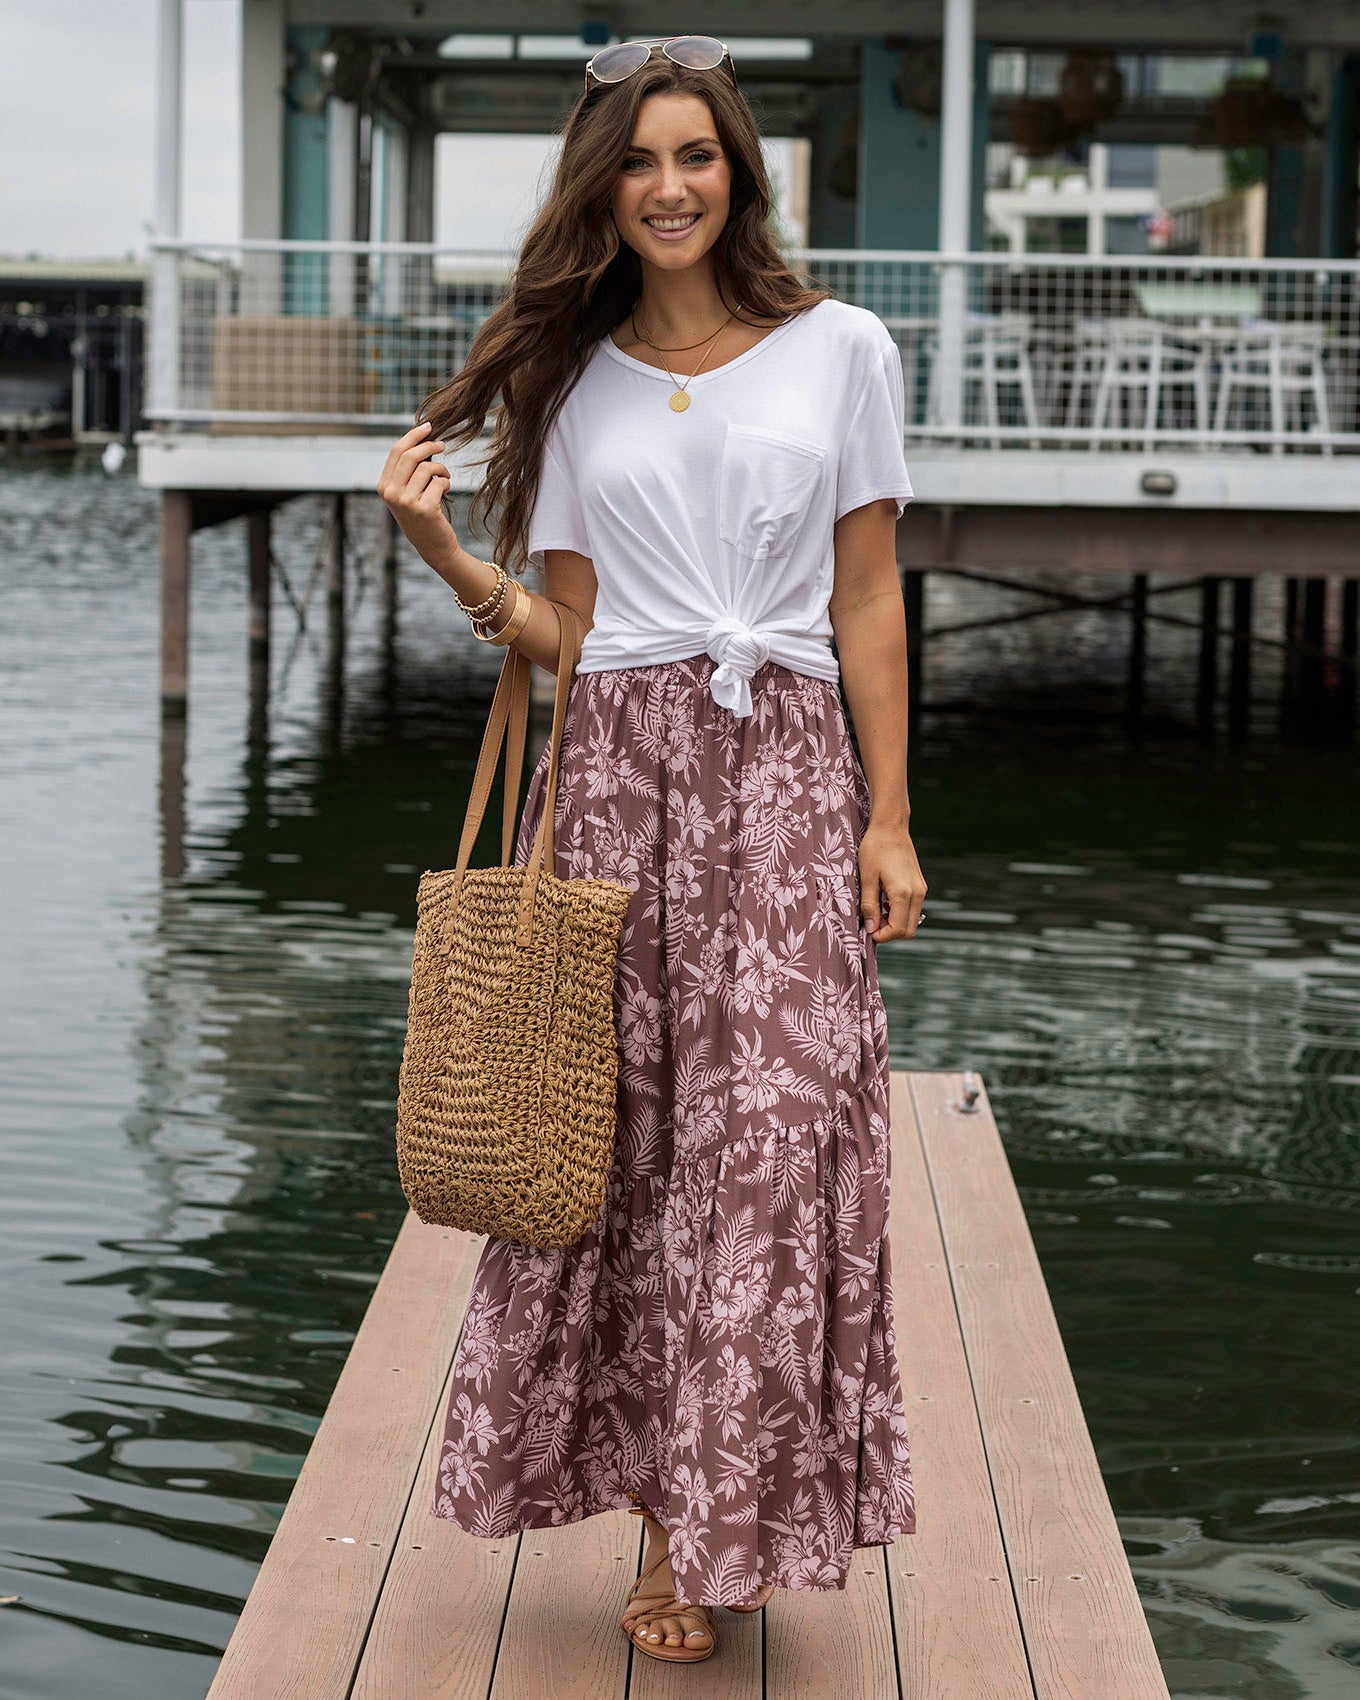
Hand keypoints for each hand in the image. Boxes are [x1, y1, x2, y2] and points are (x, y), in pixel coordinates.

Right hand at [375, 420, 458, 571]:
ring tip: (445, 477)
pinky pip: (439, 482)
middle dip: (429, 445)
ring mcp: (406, 502)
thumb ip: (408, 470)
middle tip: (443, 445)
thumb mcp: (408, 492)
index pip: (396, 452)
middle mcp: (391, 493)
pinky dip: (446, 482)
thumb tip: (423, 437)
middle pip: (410, 455)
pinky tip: (446, 492)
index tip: (429, 426)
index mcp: (383, 486)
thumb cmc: (423, 515)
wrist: (434, 547)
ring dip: (441, 468)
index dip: (413, 436)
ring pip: (426, 468)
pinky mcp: (424, 509)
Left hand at [858, 820, 926, 942]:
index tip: (867, 931)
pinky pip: (913, 909)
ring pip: (912, 921)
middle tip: (871, 922)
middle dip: (890, 933)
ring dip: (895, 923)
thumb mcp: (867, 878)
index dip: (882, 936)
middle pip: (909, 930)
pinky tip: (885, 901)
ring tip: (876, 910)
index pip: (898, 929)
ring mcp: (921, 889)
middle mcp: (917, 893)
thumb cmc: (875, 848)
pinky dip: (900, 913)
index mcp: (903, 893)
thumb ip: (869, 905)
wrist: (891, 827)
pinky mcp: (920, 885)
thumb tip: (870, 929)